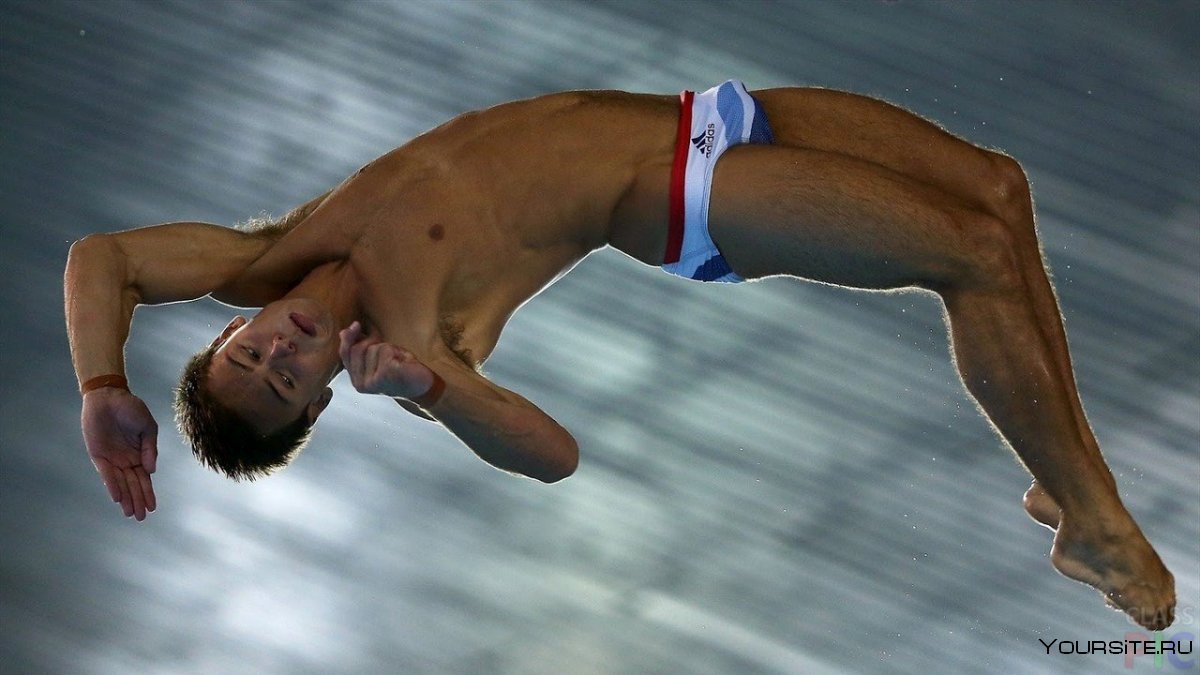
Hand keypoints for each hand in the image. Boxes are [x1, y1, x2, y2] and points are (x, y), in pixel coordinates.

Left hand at [80, 387, 157, 520]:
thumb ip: (150, 449)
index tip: (153, 507)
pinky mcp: (98, 455)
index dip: (148, 493)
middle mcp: (126, 459)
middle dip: (138, 500)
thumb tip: (152, 471)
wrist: (108, 396)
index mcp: (140, 453)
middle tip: (142, 517)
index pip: (144, 478)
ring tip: (131, 513)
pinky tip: (118, 498)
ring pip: (121, 483)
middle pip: (133, 484)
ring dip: (126, 498)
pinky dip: (112, 485)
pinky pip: (107, 474)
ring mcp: (112, 458)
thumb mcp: (148, 427)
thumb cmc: (130, 408)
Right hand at [339, 321, 434, 398]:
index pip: (345, 354)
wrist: (423, 387)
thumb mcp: (378, 358)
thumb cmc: (400, 370)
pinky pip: (386, 350)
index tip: (356, 324)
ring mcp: (373, 381)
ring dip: (389, 349)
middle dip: (373, 342)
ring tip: (399, 361)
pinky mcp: (385, 375)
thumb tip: (343, 332)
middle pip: (358, 348)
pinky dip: (397, 351)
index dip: (348, 338)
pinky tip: (403, 362)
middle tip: (390, 351)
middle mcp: (361, 384)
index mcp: (357, 381)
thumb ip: (361, 347)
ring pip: (374, 348)